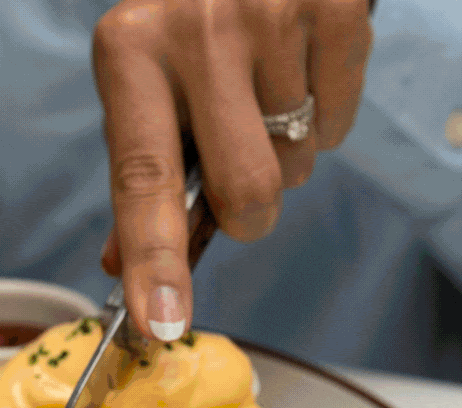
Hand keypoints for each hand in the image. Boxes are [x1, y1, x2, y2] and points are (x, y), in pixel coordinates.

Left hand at [92, 0, 371, 340]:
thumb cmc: (185, 25)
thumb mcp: (142, 79)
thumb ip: (138, 172)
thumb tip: (119, 267)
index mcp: (130, 54)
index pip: (142, 180)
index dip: (154, 260)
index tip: (161, 322)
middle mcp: (195, 31)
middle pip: (247, 191)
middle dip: (252, 208)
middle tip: (242, 163)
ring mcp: (269, 13)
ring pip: (299, 162)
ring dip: (287, 153)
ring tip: (265, 94)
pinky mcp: (336, 3)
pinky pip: (342, 119)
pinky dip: (328, 115)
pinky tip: (300, 70)